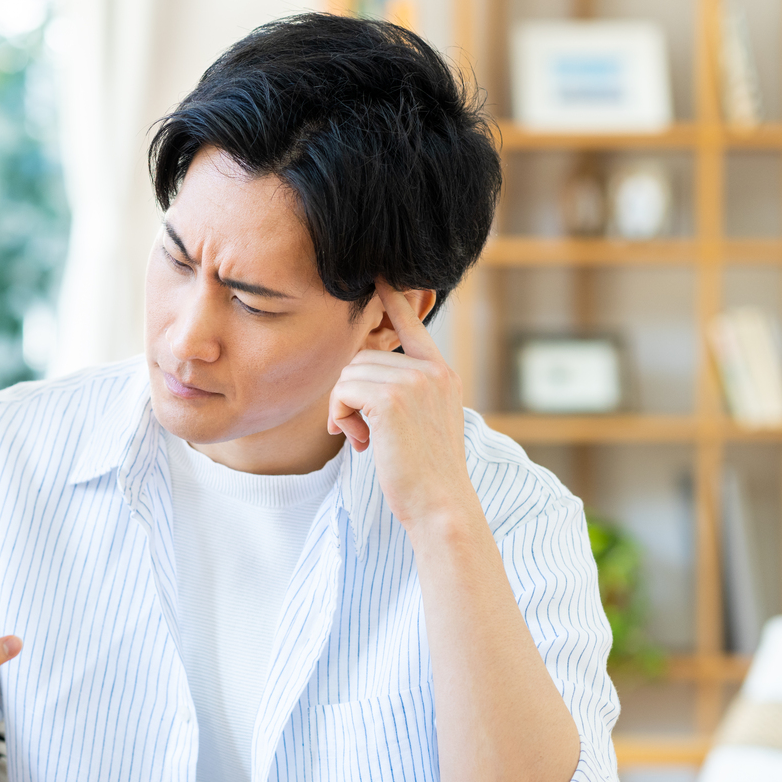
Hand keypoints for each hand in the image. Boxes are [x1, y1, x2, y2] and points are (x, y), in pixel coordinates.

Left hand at [328, 280, 480, 532]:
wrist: (440, 505)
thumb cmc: (424, 474)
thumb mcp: (421, 424)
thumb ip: (401, 394)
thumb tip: (355, 380)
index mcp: (441, 374)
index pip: (413, 326)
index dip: (393, 300)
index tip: (379, 275)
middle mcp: (431, 371)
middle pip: (361, 358)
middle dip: (350, 395)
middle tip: (362, 432)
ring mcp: (414, 382)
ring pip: (349, 374)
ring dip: (343, 409)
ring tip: (365, 439)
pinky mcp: (393, 399)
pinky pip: (343, 391)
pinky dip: (339, 416)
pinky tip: (359, 440)